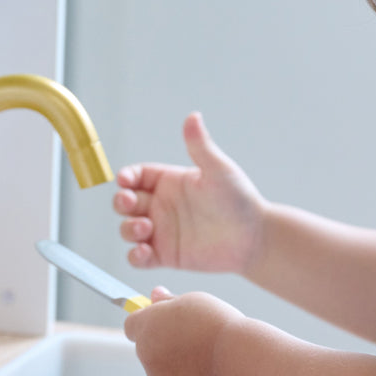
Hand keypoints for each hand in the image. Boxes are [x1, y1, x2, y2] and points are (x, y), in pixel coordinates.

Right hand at [113, 112, 264, 272]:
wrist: (255, 238)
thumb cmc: (240, 200)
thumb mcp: (219, 170)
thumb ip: (200, 146)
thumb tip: (193, 116)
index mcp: (170, 181)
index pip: (137, 175)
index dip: (126, 177)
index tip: (124, 180)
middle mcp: (162, 205)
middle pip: (125, 202)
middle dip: (121, 202)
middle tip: (129, 203)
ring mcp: (162, 231)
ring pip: (128, 230)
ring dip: (128, 229)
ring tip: (145, 228)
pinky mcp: (166, 255)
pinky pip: (139, 258)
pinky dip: (135, 256)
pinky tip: (145, 251)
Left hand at [124, 287, 243, 375]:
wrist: (236, 358)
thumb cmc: (217, 325)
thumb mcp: (192, 301)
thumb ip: (168, 302)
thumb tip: (154, 294)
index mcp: (147, 325)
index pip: (131, 324)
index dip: (146, 321)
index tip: (161, 321)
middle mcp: (145, 351)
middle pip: (145, 345)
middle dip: (162, 341)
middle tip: (191, 336)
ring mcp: (155, 375)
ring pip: (160, 366)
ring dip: (174, 360)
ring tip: (202, 353)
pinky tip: (204, 370)